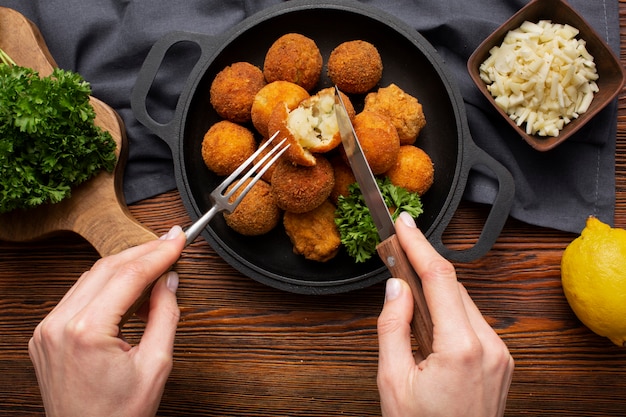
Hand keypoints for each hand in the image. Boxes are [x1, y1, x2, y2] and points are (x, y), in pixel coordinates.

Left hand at [28, 225, 185, 416]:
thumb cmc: (118, 415)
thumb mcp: (155, 366)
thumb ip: (165, 316)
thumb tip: (169, 281)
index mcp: (85, 332)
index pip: (128, 276)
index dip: (158, 254)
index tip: (177, 240)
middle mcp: (58, 326)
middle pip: (107, 269)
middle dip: (142, 253)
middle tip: (170, 242)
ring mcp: (47, 330)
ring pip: (90, 277)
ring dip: (124, 266)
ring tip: (154, 262)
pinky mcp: (45, 335)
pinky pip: (78, 295)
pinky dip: (105, 284)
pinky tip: (128, 284)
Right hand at [377, 212, 513, 416]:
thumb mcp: (392, 381)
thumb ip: (392, 327)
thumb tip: (396, 287)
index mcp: (462, 348)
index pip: (440, 278)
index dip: (419, 245)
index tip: (404, 223)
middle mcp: (490, 346)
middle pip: (454, 287)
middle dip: (424, 267)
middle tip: (397, 250)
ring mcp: (500, 354)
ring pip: (464, 303)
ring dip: (437, 291)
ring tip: (407, 290)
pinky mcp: (501, 360)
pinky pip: (473, 321)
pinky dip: (450, 311)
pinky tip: (429, 320)